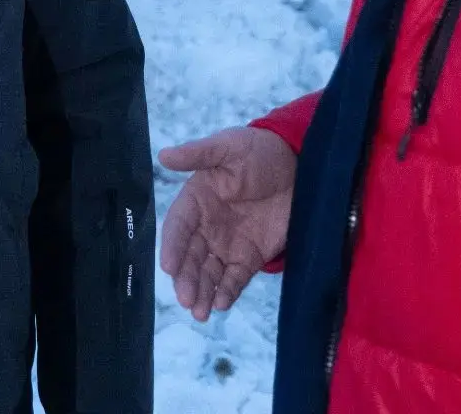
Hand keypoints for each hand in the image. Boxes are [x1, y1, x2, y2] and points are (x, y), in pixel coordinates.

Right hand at [157, 126, 296, 321]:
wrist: (297, 164)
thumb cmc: (257, 151)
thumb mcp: (227, 147)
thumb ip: (198, 154)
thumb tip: (164, 155)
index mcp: (195, 200)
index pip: (178, 227)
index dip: (173, 246)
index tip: (169, 266)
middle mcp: (206, 227)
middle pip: (191, 256)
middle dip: (186, 279)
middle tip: (186, 299)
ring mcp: (227, 244)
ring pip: (209, 273)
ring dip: (202, 292)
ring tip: (200, 312)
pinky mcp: (249, 257)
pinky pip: (234, 278)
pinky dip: (227, 292)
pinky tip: (221, 304)